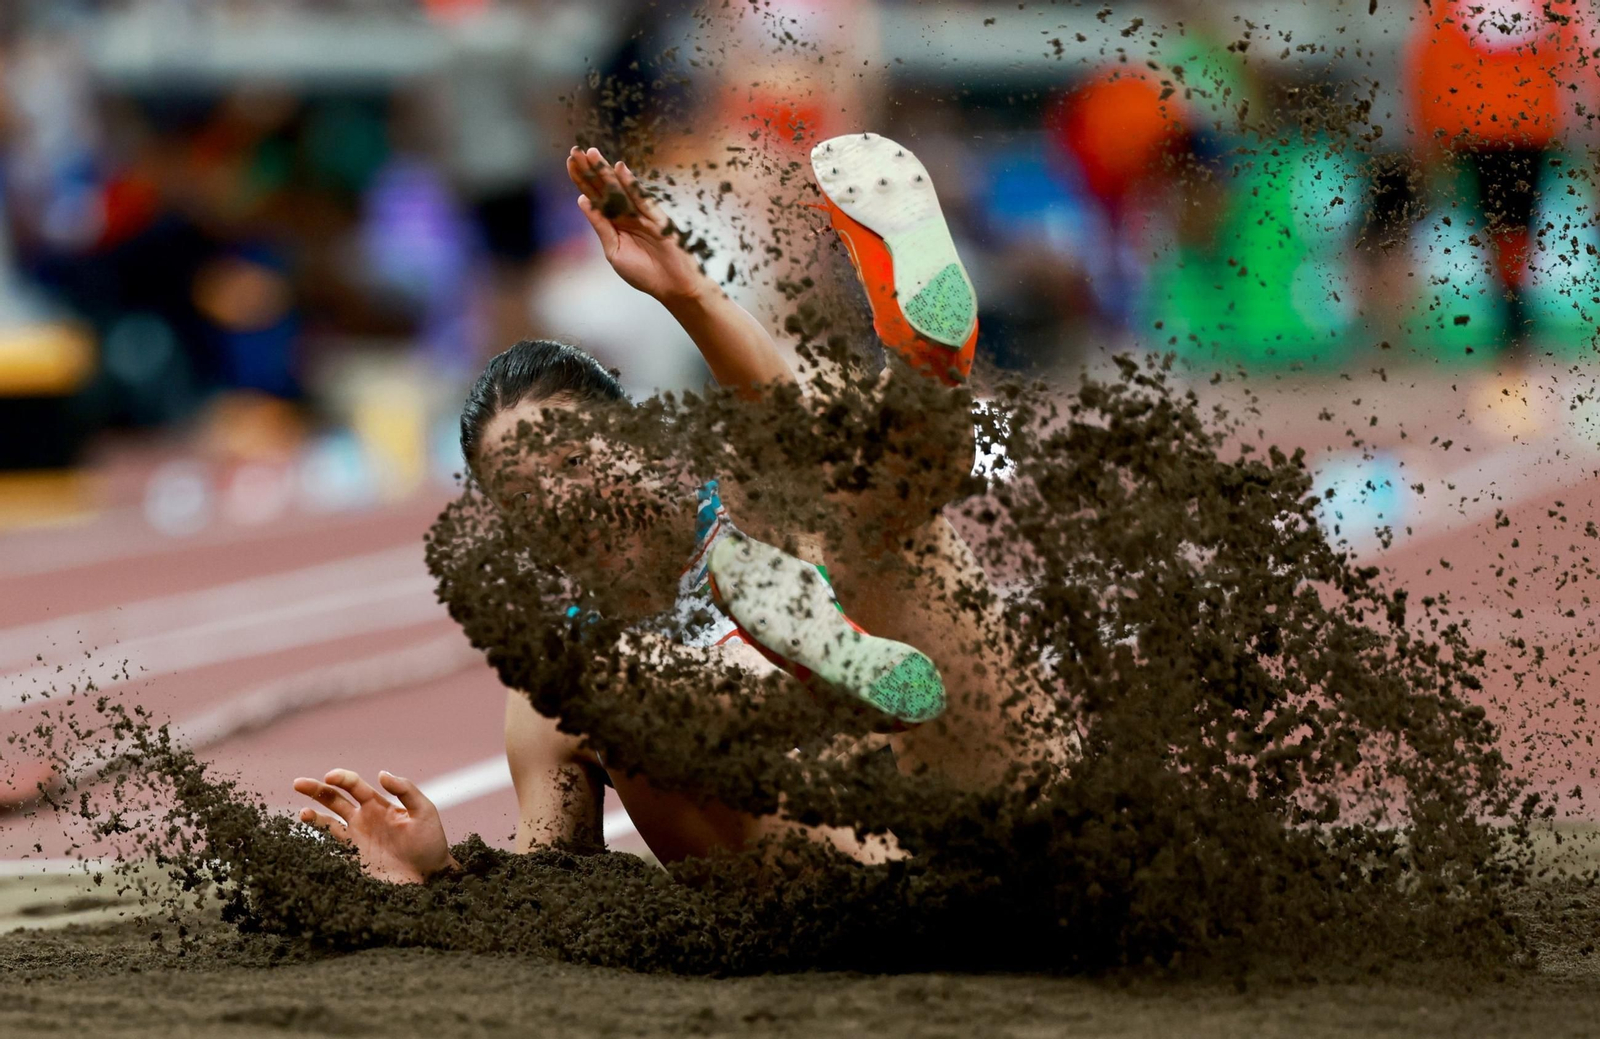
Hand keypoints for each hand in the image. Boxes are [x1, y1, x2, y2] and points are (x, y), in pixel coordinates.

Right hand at [292, 768, 457, 884]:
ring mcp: (356, 839)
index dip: (341, 778)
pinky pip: (331, 849)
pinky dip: (317, 844)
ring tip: (303, 813)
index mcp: (378, 804)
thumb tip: (381, 773)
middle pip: (334, 799)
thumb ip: (405, 790)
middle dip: (316, 789)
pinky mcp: (353, 860)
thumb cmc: (430, 841)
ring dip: (314, 816)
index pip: (354, 785)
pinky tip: (309, 841)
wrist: (431, 876)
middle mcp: (363, 819)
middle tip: (298, 782)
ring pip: (328, 823)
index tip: (330, 776)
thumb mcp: (424, 811)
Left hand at [566, 145, 708, 303]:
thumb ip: (601, 226)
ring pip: (620, 189)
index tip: (571, 163)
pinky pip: (642, 198)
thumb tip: (582, 201)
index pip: (594, 197)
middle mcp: (626, 215)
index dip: (582, 180)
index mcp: (614, 223)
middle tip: (576, 151)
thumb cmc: (644, 273)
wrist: (672, 286)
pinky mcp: (657, 218)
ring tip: (592, 154)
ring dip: (606, 172)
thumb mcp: (614, 251)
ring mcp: (642, 215)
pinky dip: (631, 184)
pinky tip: (620, 169)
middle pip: (605, 188)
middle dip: (590, 170)